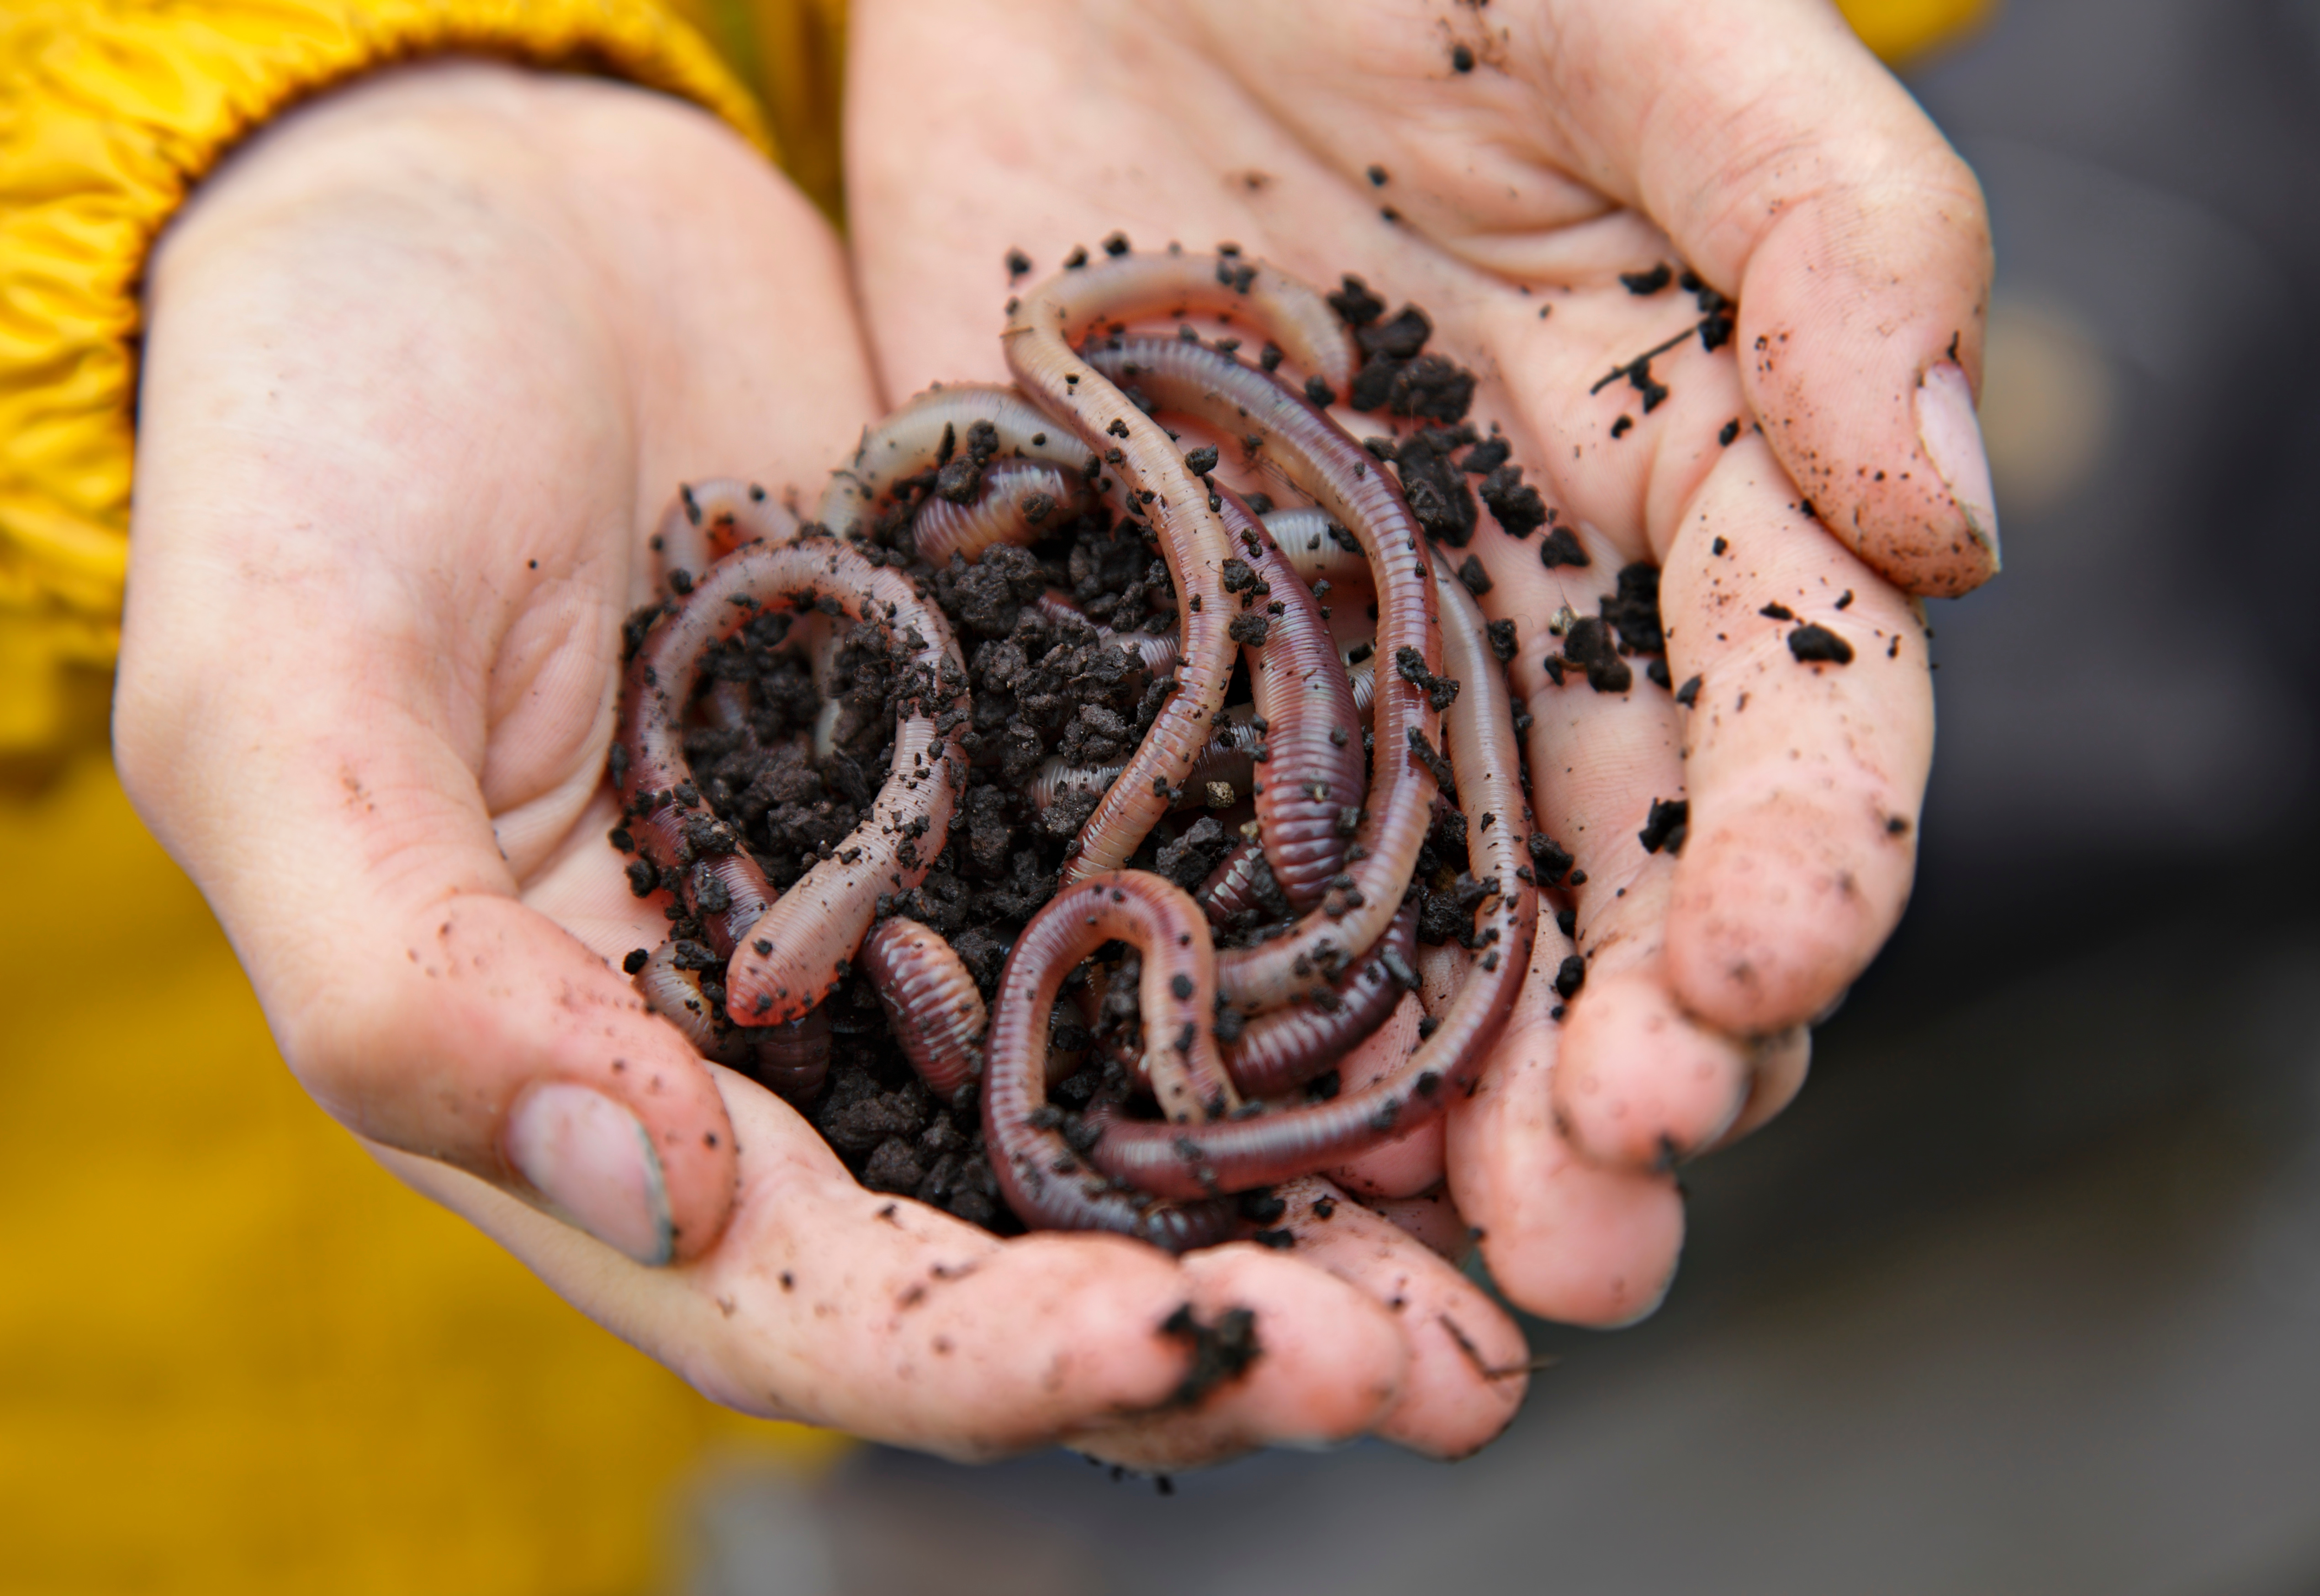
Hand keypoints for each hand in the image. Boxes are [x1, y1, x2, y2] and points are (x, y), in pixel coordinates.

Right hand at [117, 61, 1520, 1462]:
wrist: (488, 217)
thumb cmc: (322, 437)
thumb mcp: (287, 694)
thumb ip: (411, 974)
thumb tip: (653, 1199)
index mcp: (591, 1074)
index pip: (801, 1296)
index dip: (985, 1357)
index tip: (1178, 1344)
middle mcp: (783, 1037)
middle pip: (1005, 1256)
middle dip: (1205, 1332)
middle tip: (1423, 1375)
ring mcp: (925, 908)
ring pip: (1126, 1130)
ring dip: (1306, 1225)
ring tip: (1490, 1295)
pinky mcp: (1034, 773)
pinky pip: (1183, 924)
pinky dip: (1313, 1013)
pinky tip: (1450, 1050)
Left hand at [845, 0, 1982, 1321]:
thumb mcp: (1630, 15)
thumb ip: (1816, 223)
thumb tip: (1941, 507)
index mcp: (1678, 463)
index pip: (1789, 698)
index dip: (1804, 850)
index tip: (1758, 975)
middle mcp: (1522, 601)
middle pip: (1617, 872)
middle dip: (1628, 1050)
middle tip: (1602, 1216)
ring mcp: (1329, 655)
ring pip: (1428, 923)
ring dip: (1454, 1103)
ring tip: (1468, 1264)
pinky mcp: (1141, 662)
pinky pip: (1197, 861)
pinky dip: (1223, 1010)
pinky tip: (1224, 1148)